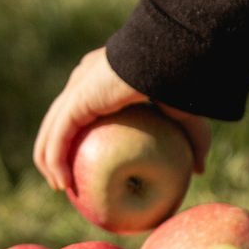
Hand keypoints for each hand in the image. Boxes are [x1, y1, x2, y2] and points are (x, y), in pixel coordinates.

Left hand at [33, 48, 212, 194]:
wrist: (172, 62)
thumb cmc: (181, 83)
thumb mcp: (189, 117)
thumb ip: (194, 142)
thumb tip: (200, 170)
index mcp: (105, 79)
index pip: (81, 107)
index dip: (76, 135)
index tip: (83, 163)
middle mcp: (84, 79)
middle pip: (59, 118)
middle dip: (54, 149)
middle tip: (65, 179)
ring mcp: (77, 87)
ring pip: (51, 129)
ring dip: (48, 161)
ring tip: (59, 187)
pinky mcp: (76, 98)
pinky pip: (58, 137)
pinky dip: (55, 162)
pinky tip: (61, 184)